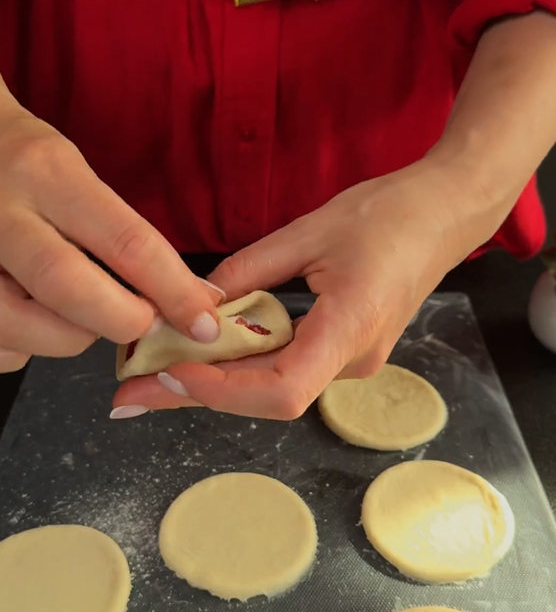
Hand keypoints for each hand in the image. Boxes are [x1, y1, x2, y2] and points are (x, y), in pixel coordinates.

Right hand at [0, 95, 221, 372]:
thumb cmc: (22, 160)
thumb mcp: (73, 172)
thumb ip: (122, 233)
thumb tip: (190, 294)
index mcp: (48, 174)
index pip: (126, 242)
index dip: (174, 292)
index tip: (202, 321)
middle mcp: (1, 213)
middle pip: (68, 290)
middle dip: (121, 321)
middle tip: (144, 323)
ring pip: (25, 329)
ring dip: (70, 337)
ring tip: (80, 313)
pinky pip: (0, 347)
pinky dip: (26, 346)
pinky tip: (32, 316)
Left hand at [114, 157, 497, 418]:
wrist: (445, 214)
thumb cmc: (388, 215)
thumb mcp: (307, 232)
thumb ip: (247, 271)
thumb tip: (194, 302)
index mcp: (349, 329)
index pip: (280, 390)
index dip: (220, 390)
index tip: (169, 370)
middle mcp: (353, 360)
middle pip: (265, 397)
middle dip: (197, 393)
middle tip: (134, 388)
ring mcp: (353, 361)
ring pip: (273, 387)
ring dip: (215, 380)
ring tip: (155, 370)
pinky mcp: (347, 351)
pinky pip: (288, 368)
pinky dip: (242, 364)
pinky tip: (204, 353)